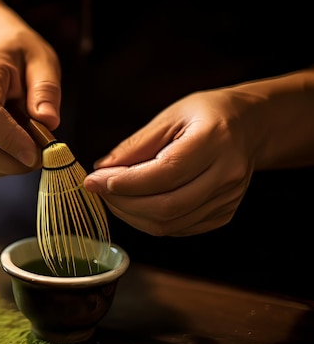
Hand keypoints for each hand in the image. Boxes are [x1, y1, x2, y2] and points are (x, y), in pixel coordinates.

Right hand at [0, 16, 61, 177]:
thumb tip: (49, 122)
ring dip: (6, 168)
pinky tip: (15, 153)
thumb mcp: (41, 59)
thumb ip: (46, 89)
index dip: (9, 139)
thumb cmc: (17, 53)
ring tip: (30, 153)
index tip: (36, 153)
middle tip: (42, 158)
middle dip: (11, 162)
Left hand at [84, 89, 261, 235]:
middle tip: (98, 189)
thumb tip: (101, 170)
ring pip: (169, 224)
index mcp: (214, 141)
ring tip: (114, 196)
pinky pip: (177, 228)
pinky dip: (149, 220)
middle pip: (166, 206)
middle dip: (122, 203)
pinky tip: (136, 204)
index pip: (164, 174)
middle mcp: (226, 175)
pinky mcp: (222, 215)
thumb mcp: (169, 116)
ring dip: (131, 215)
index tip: (95, 180)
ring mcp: (227, 199)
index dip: (125, 183)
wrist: (249, 127)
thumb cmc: (206, 115)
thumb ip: (135, 145)